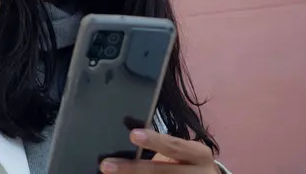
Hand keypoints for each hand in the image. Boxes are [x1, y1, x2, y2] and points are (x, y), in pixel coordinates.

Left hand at [100, 129, 219, 173]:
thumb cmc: (190, 163)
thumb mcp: (184, 153)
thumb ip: (163, 147)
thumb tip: (130, 139)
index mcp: (199, 155)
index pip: (174, 146)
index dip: (154, 141)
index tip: (132, 135)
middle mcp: (199, 173)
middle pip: (162, 172)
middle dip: (133, 168)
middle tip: (106, 165)